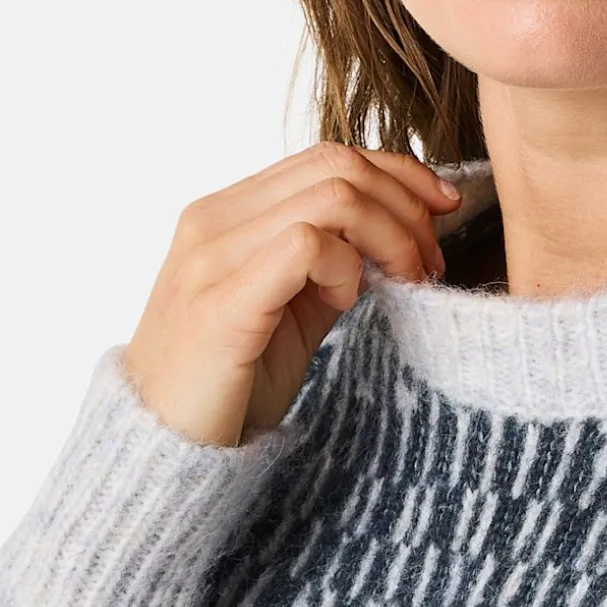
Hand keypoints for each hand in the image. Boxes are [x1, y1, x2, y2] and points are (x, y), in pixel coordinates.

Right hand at [122, 142, 461, 446]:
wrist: (163, 449)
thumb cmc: (229, 385)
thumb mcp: (291, 310)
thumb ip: (331, 264)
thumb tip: (398, 233)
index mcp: (228, 212)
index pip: (327, 157)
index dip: (397, 173)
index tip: (442, 209)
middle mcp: (213, 219)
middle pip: (337, 166)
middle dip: (406, 206)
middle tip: (430, 262)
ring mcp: (210, 256)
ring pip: (332, 196)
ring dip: (391, 234)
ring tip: (405, 280)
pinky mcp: (220, 301)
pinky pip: (306, 245)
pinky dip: (346, 267)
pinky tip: (345, 303)